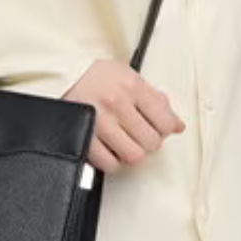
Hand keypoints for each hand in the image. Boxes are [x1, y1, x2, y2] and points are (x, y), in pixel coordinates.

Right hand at [62, 60, 185, 172]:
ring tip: (125, 142)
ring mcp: (99, 121)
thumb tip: (176, 124)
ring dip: (132, 153)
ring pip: (133, 156)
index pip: (166, 122)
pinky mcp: (84, 137)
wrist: (63, 76)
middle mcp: (116, 102)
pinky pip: (109, 164)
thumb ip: (155, 99)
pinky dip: (113, 161)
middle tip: (139, 133)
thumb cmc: (96, 77)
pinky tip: (110, 149)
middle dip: (148, 141)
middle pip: (151, 142)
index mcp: (131, 85)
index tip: (160, 128)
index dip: (166, 129)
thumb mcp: (129, 77)